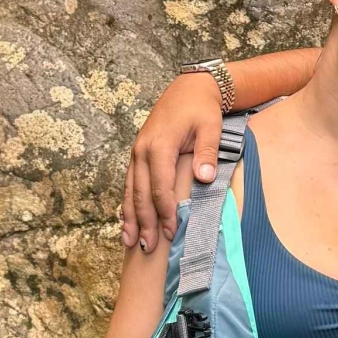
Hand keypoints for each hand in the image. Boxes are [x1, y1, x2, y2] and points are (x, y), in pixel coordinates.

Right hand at [121, 71, 224, 250]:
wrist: (189, 89)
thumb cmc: (202, 109)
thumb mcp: (210, 126)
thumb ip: (207, 152)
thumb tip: (204, 178)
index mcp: (160, 146)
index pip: (160, 187)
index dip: (165, 212)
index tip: (172, 232)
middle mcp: (142, 151)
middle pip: (141, 194)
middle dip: (144, 223)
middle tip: (147, 248)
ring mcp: (137, 152)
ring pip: (130, 190)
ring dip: (130, 217)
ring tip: (129, 242)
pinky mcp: (138, 154)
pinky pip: (130, 183)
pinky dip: (128, 203)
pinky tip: (126, 220)